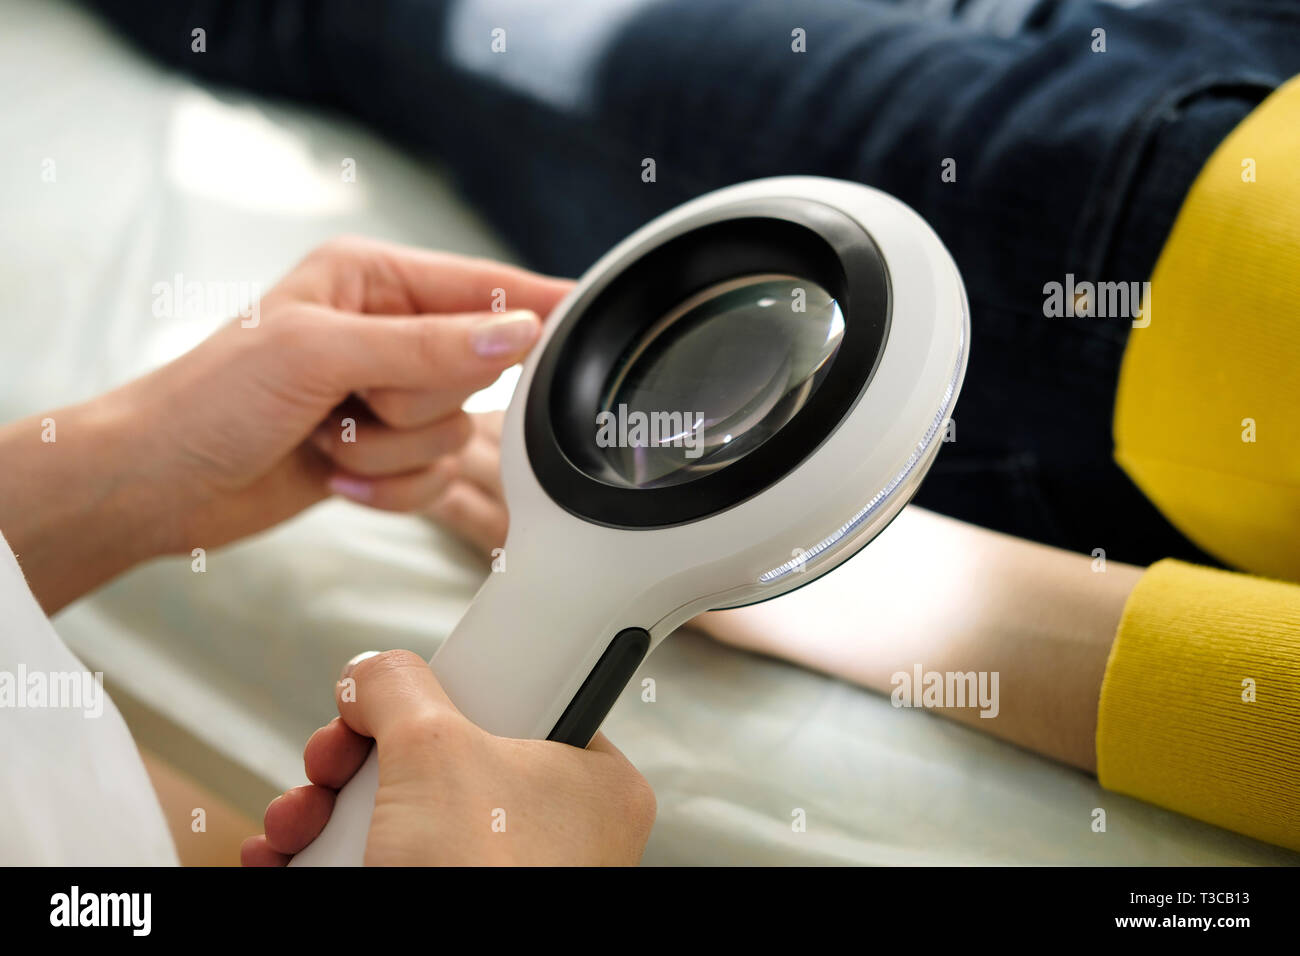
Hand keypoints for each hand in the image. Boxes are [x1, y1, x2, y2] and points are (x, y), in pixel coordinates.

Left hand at [0, 236, 571, 610]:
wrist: (158, 483)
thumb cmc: (208, 399)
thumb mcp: (318, 354)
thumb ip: (426, 346)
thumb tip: (515, 334)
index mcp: (372, 279)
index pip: (481, 286)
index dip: (536, 303)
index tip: (590, 313)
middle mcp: (386, 333)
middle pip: (473, 372)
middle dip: (412, 403)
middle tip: (350, 401)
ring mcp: (384, 395)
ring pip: (453, 433)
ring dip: (390, 450)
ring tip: (327, 437)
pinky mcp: (381, 449)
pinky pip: (430, 477)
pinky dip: (385, 485)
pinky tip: (331, 471)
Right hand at [241, 650, 655, 865]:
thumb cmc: (479, 874)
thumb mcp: (434, 746)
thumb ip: (401, 687)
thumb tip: (376, 674)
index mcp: (590, 779)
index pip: (512, 702)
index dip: (439, 697)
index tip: (393, 703)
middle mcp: (555, 829)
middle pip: (437, 760)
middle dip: (355, 761)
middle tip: (330, 762)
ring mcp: (500, 874)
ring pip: (401, 815)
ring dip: (326, 810)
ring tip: (297, 819)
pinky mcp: (448, 904)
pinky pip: (388, 862)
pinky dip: (327, 856)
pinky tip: (285, 854)